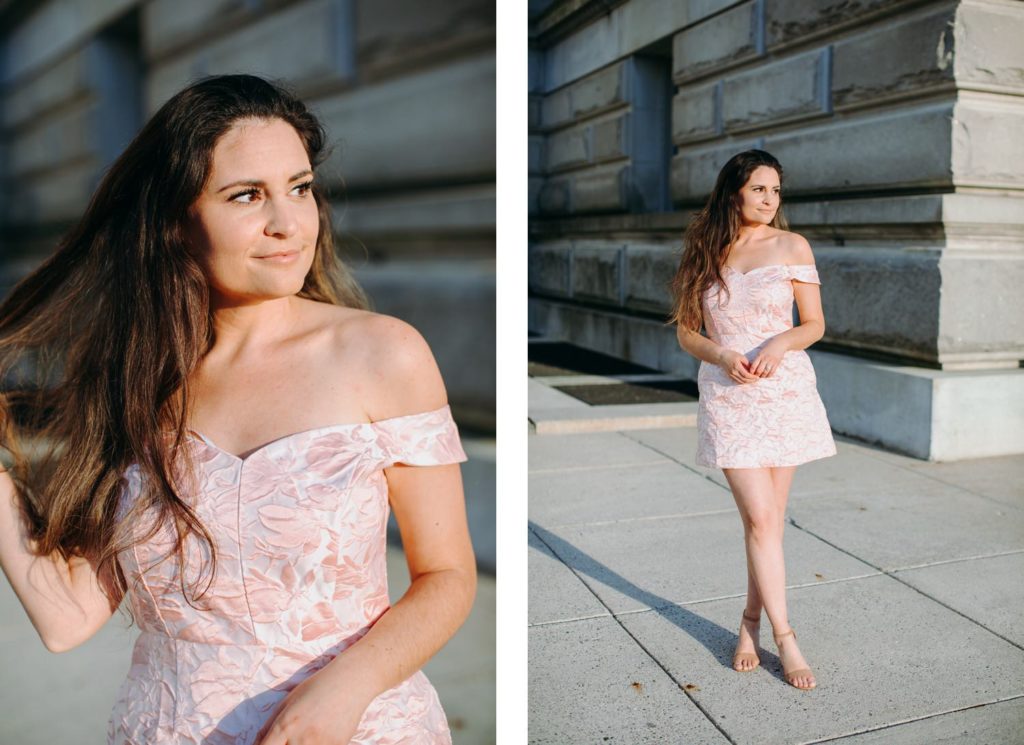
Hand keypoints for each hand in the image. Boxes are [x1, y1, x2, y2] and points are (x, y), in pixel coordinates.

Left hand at [254, 664, 370, 744]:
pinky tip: (321, 736)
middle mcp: (301, 738)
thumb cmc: (317, 687)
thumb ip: (270, 725)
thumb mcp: (289, 701)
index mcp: (285, 724)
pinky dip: (319, 744)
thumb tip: (257, 744)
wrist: (351, 681)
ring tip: (308, 734)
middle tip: (290, 738)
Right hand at [716, 349, 759, 384]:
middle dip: (751, 381)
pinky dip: (743, 382)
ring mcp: (731, 375)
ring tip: (753, 380)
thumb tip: (752, 370)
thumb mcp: (741, 356)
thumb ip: (747, 363)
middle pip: (744, 380)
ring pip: (741, 382)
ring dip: (747, 382)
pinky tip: (747, 380)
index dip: (753, 377)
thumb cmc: (731, 355)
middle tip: (757, 379)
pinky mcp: (730, 376)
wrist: (721, 357)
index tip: (757, 377)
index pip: (746, 375)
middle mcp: (733, 372)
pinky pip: (737, 381)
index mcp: (737, 367)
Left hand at [749, 339, 787, 377]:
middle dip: (757, 375)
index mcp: (760, 355)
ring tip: (761, 376)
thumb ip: (757, 359)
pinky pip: (772, 372)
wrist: (779, 344)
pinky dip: (769, 375)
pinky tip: (767, 375)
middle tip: (756, 376)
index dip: (751, 371)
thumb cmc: (768, 348)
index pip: (753, 366)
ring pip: (766, 372)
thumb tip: (752, 367)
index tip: (751, 373)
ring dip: (763, 376)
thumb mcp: (761, 352)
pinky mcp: (777, 363)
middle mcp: (765, 359)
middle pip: (759, 370)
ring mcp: (771, 361)